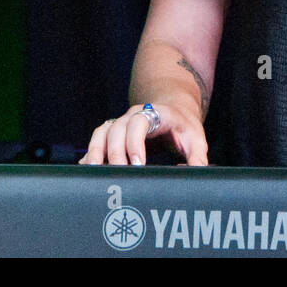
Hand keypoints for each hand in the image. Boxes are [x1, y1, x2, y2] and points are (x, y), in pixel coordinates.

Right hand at [80, 102, 207, 165]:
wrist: (174, 111)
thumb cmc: (185, 127)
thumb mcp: (197, 140)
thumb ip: (197, 158)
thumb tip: (191, 175)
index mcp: (156, 114)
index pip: (139, 122)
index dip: (135, 142)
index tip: (138, 164)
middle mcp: (134, 115)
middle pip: (117, 129)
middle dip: (116, 153)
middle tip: (119, 175)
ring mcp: (122, 122)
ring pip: (103, 132)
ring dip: (97, 151)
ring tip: (96, 172)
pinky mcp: (113, 132)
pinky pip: (97, 139)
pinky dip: (92, 152)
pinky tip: (89, 168)